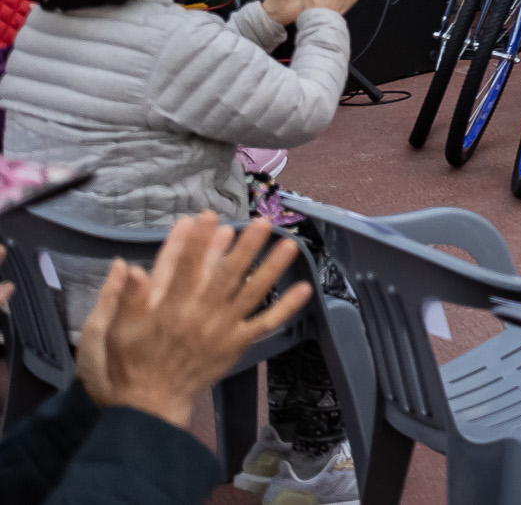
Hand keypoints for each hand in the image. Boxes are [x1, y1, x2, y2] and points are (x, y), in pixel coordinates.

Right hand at [77, 213, 309, 429]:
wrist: (151, 404)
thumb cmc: (132, 363)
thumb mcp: (116, 332)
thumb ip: (126, 299)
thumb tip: (128, 266)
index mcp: (170, 309)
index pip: (184, 268)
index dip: (196, 241)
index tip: (208, 216)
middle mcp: (200, 315)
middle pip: (226, 276)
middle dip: (246, 248)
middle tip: (262, 222)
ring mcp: (222, 330)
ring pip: (251, 293)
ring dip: (271, 268)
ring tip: (290, 245)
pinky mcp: (236, 344)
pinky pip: (264, 324)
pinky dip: (286, 307)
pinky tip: (304, 289)